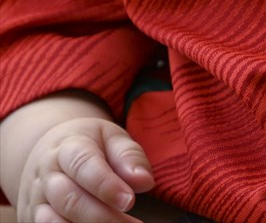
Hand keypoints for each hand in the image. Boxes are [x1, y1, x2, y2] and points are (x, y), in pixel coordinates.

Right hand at [17, 117, 153, 222]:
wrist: (48, 151)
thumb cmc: (88, 144)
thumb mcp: (111, 138)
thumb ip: (129, 156)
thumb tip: (144, 181)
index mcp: (68, 147)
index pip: (83, 164)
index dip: (106, 185)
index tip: (129, 201)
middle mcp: (47, 174)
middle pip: (70, 199)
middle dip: (102, 216)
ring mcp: (37, 199)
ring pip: (55, 221)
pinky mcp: (33, 218)